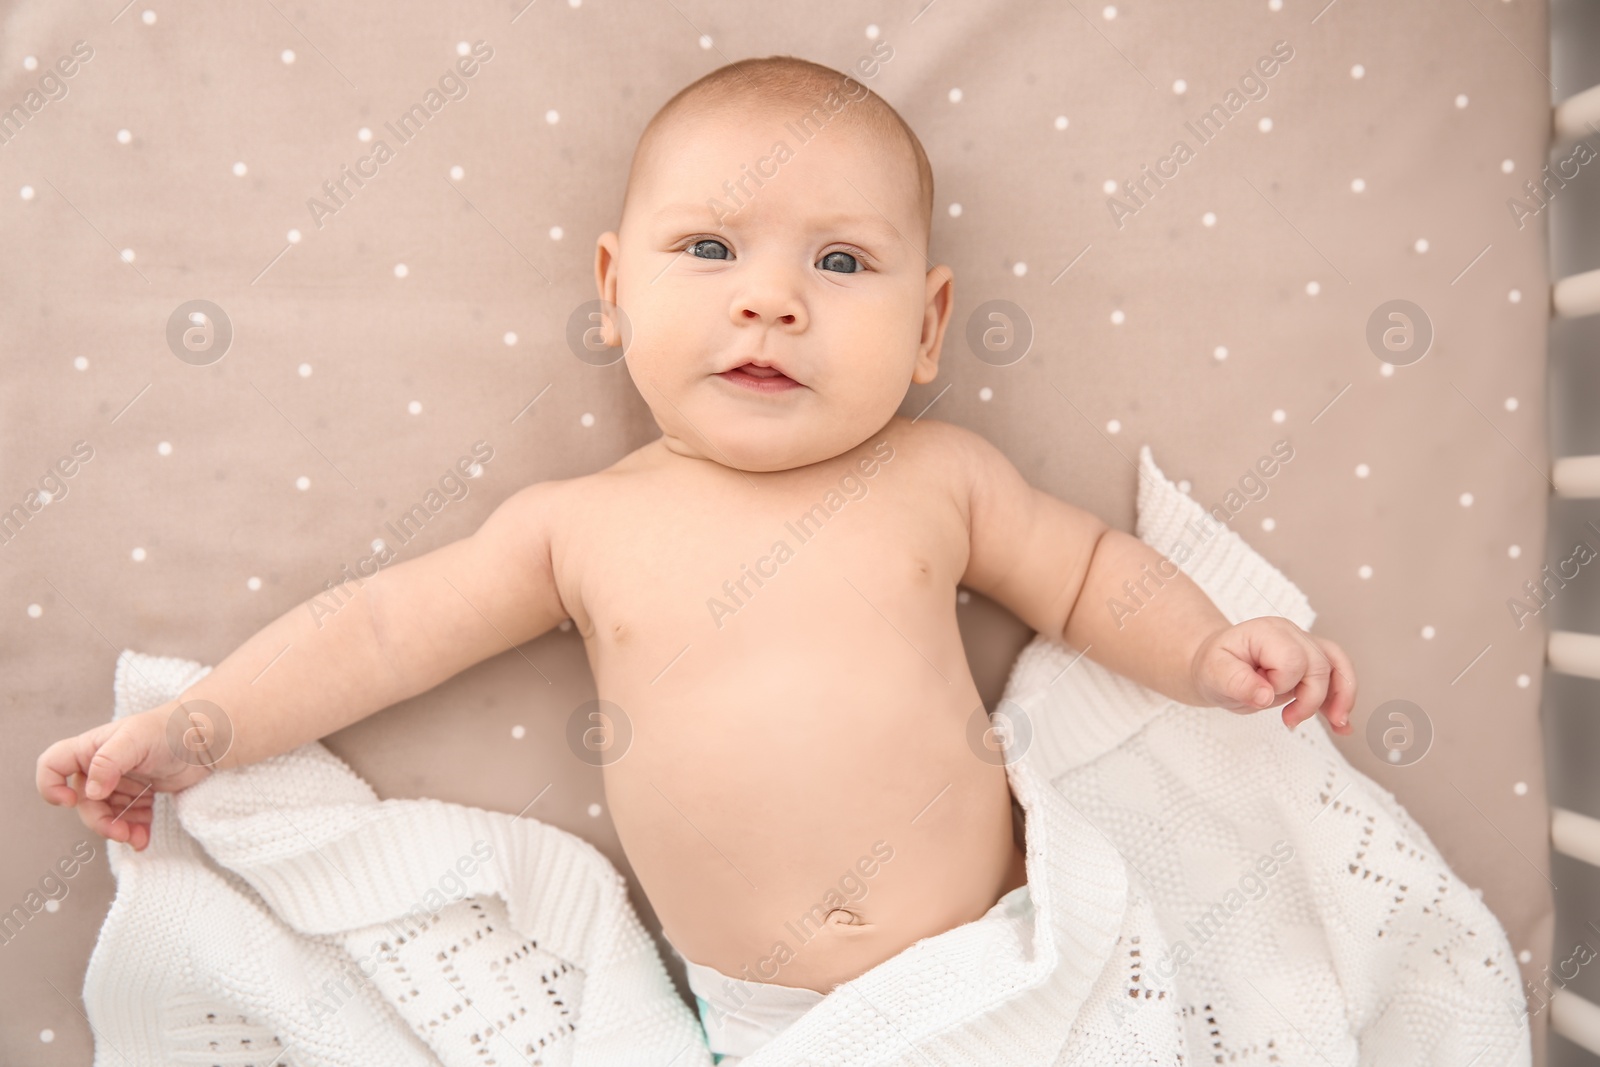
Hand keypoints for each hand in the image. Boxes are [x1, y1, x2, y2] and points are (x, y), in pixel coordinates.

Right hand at [35, 704, 217, 850]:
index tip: (70, 801)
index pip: (52, 766)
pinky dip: (134, 830)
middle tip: (121, 833)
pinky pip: (128, 819)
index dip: (49, 786)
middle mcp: (100, 768)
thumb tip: (88, 793)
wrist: (205, 739)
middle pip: (83, 803)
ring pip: (106, 815)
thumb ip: (108, 762)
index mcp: (90, 749)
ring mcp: (119, 783)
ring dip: (118, 830)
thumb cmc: (167, 728)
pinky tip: (144, 838)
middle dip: (100, 821)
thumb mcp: (135, 739)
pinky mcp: (138, 796)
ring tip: (138, 838)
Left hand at [1188, 617, 1355, 733]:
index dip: (1282, 683)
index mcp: (1267, 633)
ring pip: (1339, 667)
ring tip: (1338, 724)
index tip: (1262, 693)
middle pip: (1321, 665)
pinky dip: (1342, 702)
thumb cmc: (1215, 666)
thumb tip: (1265, 696)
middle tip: (1288, 719)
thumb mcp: (1214, 674)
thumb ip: (1238, 683)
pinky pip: (1338, 677)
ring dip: (1341, 698)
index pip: (1293, 659)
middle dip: (1310, 699)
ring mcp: (1304, 647)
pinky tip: (1342, 727)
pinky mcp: (1311, 663)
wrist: (1216, 666)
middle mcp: (1291, 635)